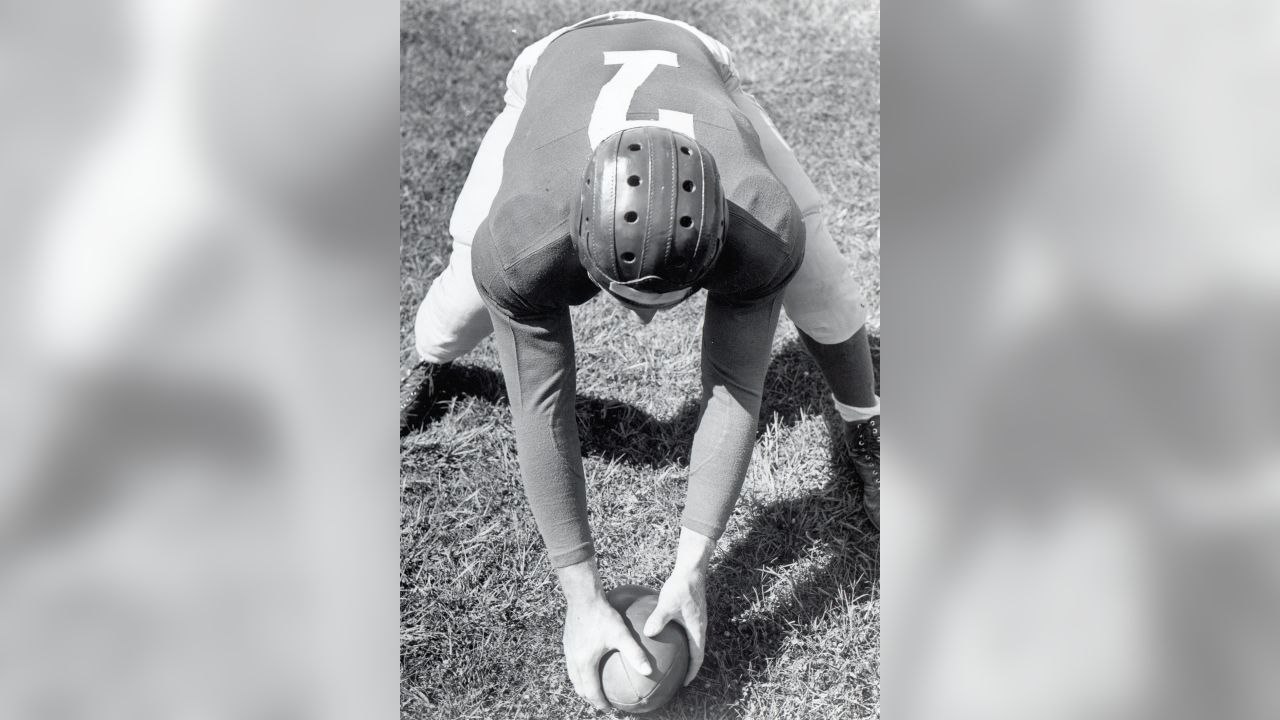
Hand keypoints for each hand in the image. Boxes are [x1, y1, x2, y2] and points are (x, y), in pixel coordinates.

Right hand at [562, 593, 653, 711]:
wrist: (582, 597)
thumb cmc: (602, 615)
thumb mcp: (621, 634)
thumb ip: (635, 653)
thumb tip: (649, 671)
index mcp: (585, 663)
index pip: (591, 692)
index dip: (600, 703)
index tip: (610, 709)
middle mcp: (574, 660)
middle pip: (580, 687)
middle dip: (590, 698)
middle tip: (603, 702)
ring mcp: (569, 651)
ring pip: (574, 676)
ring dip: (584, 685)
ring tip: (595, 688)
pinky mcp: (568, 642)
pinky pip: (573, 663)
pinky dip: (581, 671)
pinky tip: (592, 662)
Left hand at [644, 528, 713, 685]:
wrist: (691, 570)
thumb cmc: (681, 587)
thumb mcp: (666, 604)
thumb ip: (658, 619)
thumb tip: (647, 634)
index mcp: (697, 630)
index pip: (697, 658)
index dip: (692, 672)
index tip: (684, 683)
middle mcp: (699, 627)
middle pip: (696, 652)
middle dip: (687, 666)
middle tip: (676, 676)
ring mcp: (696, 619)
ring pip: (691, 642)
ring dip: (684, 653)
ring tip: (670, 661)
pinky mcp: (691, 612)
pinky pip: (686, 631)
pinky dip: (678, 639)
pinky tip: (662, 635)